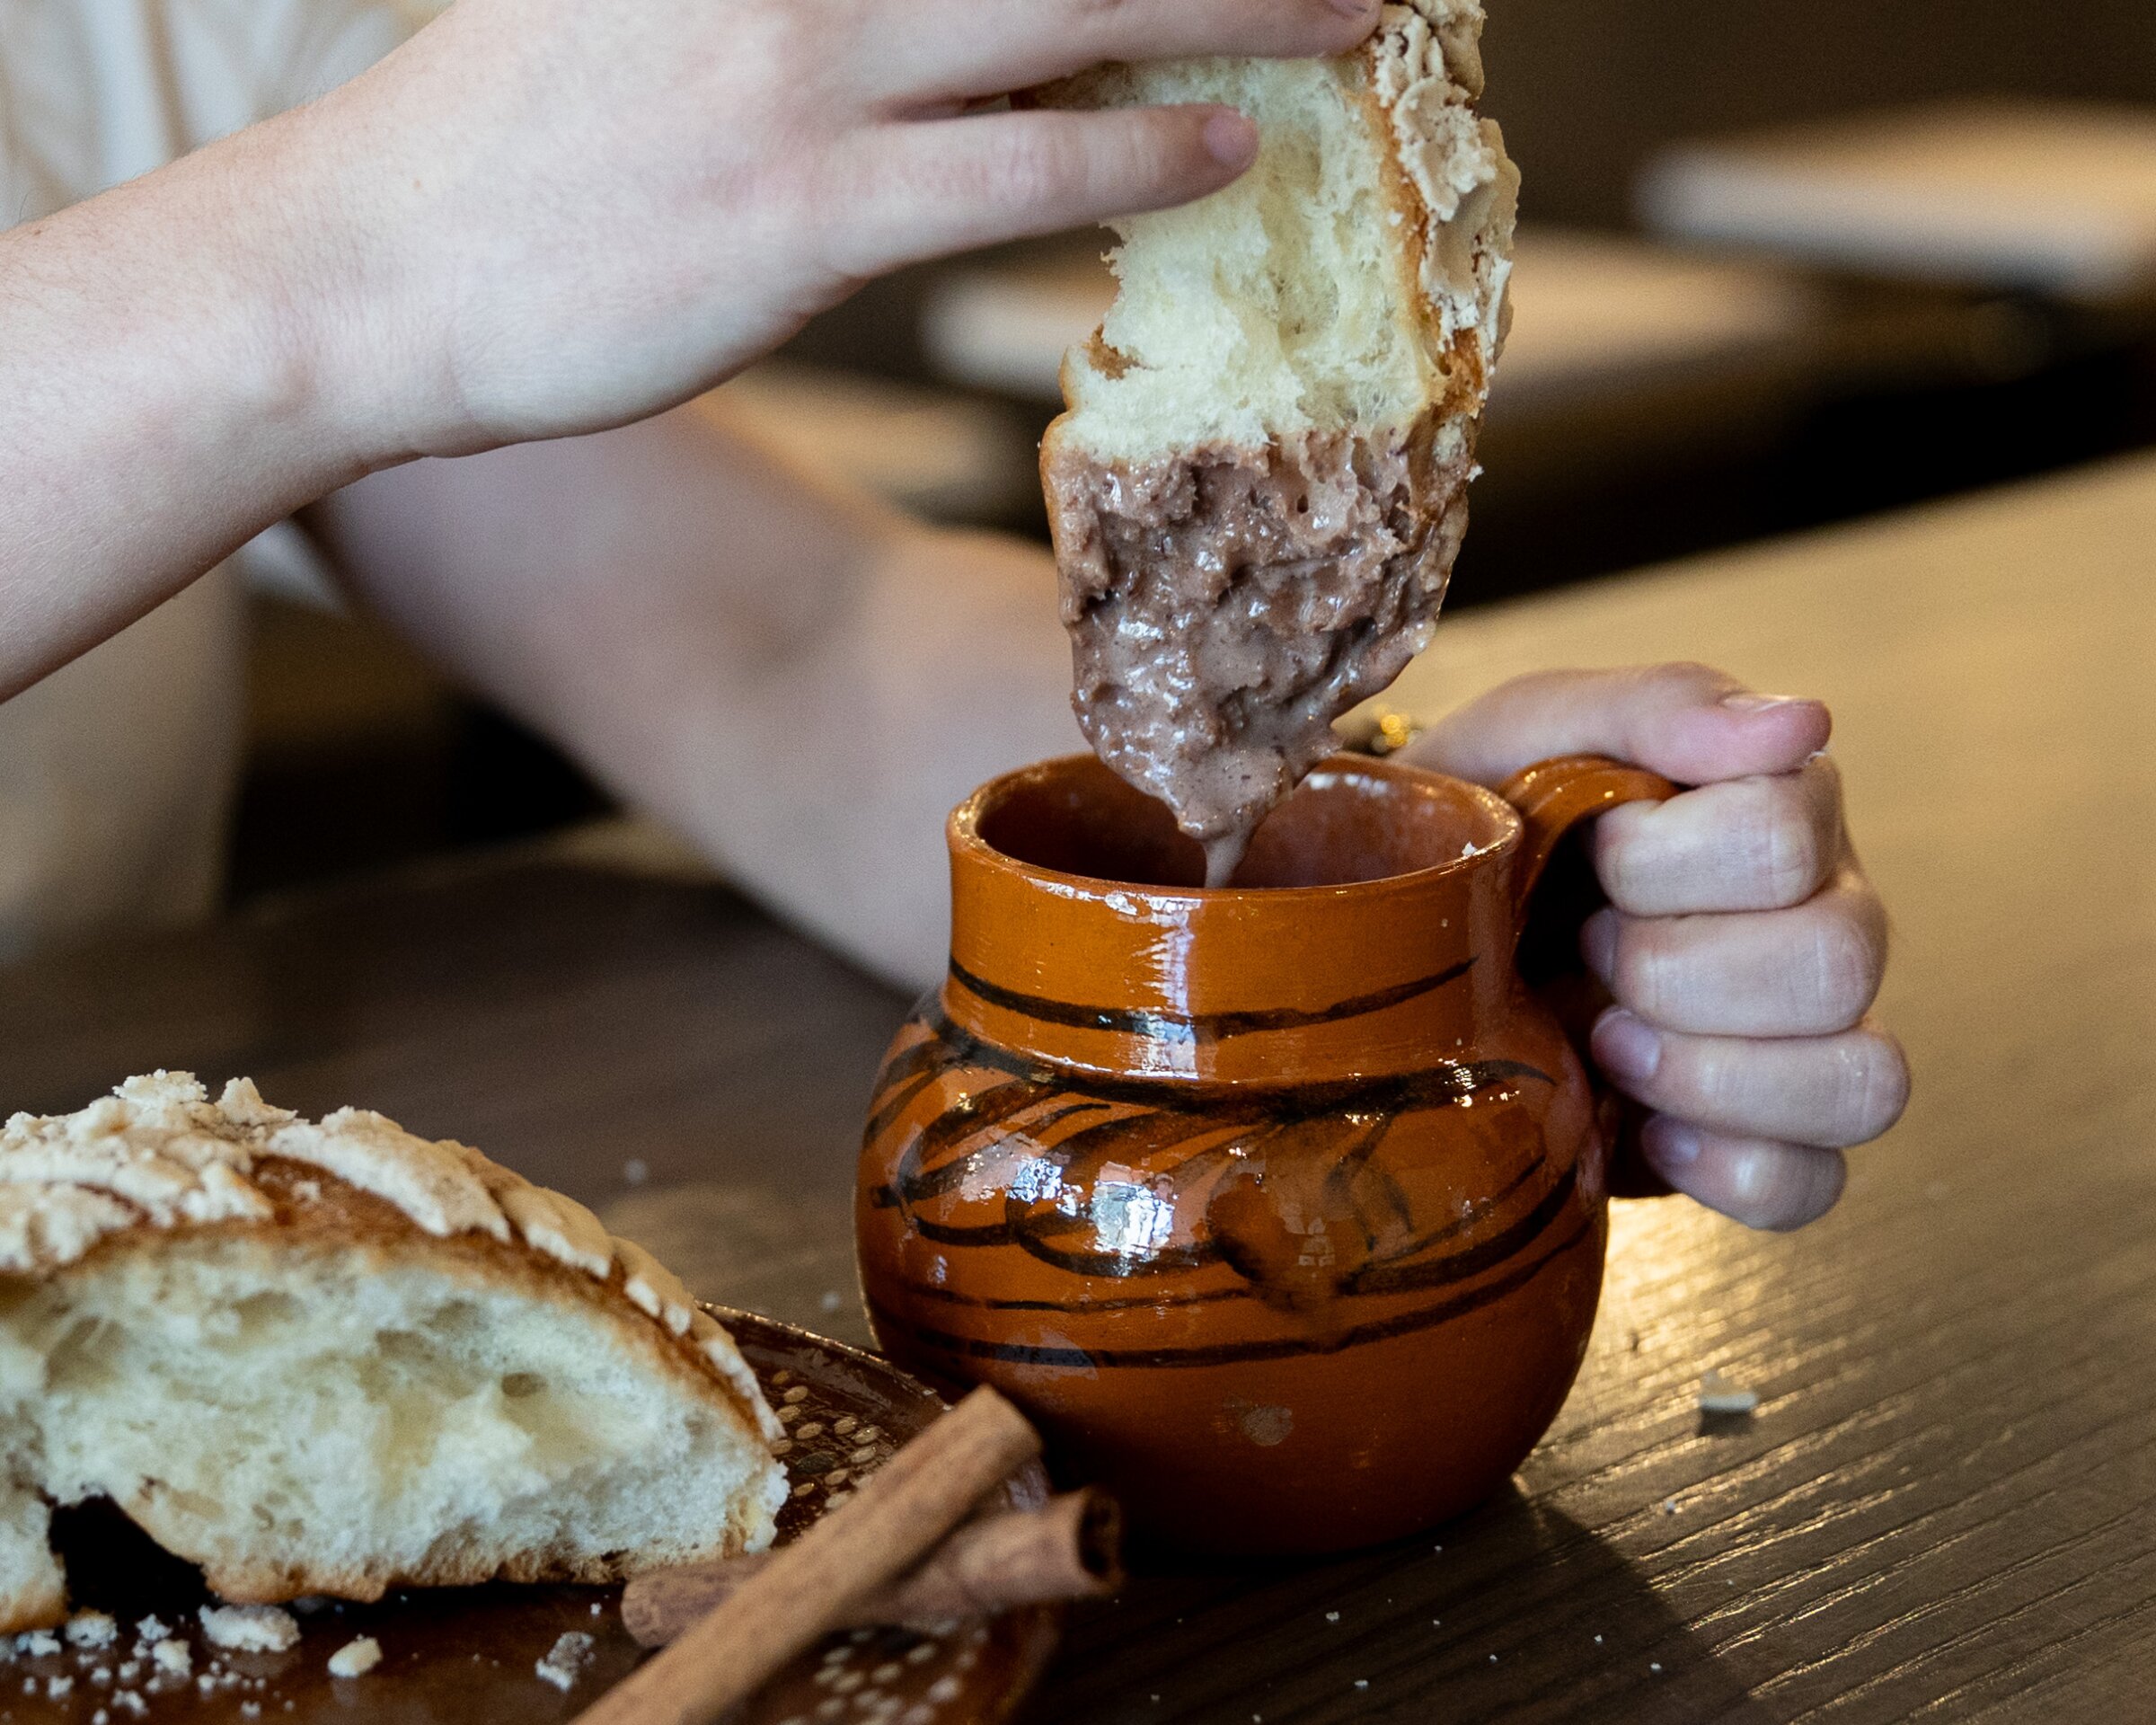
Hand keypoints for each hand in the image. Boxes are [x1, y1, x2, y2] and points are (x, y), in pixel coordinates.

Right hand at [298, 0, 1378, 461]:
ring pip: (1071, 8)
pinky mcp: (808, 212)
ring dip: (1232, 4)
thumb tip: (912, 10)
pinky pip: (1016, 166)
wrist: (376, 268)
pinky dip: (1134, 148)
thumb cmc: (506, 140)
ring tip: (1351, 9)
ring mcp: (800, 72)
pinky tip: (1224, 145)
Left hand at [1404, 663, 1908, 1231]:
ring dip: (1707, 1071)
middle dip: (1672, 966)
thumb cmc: (1482, 825)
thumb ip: (1652, 708)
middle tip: (1584, 947)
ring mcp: (1811, 1036)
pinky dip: (1724, 1166)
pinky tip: (1638, 1126)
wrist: (1414, 941)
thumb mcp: (1525, 736)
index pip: (1785, 834)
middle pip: (1837, 960)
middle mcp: (1825, 916)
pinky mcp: (1770, 1138)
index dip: (1659, 859)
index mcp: (1778, 807)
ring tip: (1603, 1040)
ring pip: (1859, 1080)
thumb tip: (1801, 722)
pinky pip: (1813, 1181)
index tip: (1586, 850)